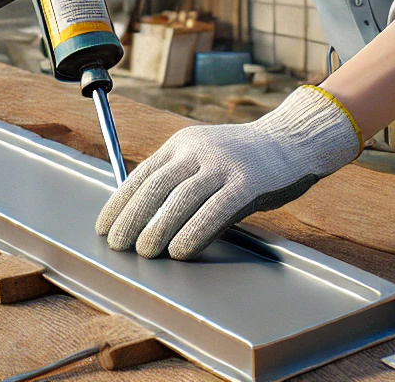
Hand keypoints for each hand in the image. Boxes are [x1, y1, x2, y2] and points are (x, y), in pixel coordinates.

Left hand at [95, 86, 361, 259]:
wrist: (291, 141)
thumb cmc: (243, 160)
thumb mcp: (205, 157)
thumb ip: (179, 178)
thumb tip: (140, 217)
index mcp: (183, 142)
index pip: (143, 173)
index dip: (120, 201)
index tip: (103, 227)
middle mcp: (199, 149)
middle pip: (157, 185)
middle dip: (133, 218)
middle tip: (118, 246)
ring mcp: (225, 163)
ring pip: (182, 198)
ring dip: (158, 228)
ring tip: (145, 253)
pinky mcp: (249, 181)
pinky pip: (216, 209)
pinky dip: (195, 232)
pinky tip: (181, 250)